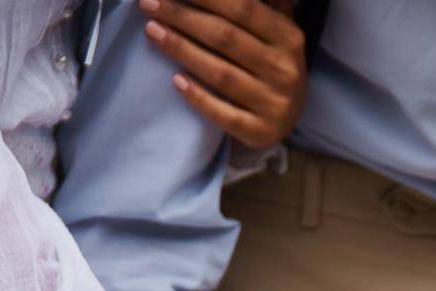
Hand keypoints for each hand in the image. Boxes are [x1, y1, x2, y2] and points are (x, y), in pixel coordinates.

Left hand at [139, 0, 305, 148]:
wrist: (285, 119)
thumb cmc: (268, 64)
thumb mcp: (272, 30)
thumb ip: (257, 4)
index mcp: (288, 37)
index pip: (243, 9)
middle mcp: (285, 70)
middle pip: (226, 37)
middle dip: (182, 17)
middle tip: (147, 4)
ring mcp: (273, 104)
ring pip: (221, 74)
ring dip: (182, 50)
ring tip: (152, 31)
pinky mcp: (260, 133)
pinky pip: (224, 115)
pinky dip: (198, 97)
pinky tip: (175, 81)